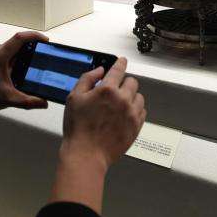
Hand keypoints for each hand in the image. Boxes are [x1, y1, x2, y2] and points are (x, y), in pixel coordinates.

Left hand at [0, 31, 49, 113]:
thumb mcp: (8, 99)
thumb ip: (27, 102)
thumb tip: (43, 102)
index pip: (19, 38)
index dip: (34, 36)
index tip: (45, 40)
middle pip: (19, 41)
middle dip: (34, 42)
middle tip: (46, 49)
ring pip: (15, 47)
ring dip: (28, 50)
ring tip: (40, 56)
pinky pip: (12, 55)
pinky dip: (22, 57)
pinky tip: (29, 67)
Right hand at [48, 57, 145, 213]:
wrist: (86, 154)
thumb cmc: (78, 128)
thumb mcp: (74, 98)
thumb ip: (87, 79)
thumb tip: (99, 70)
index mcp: (107, 90)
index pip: (119, 69)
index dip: (120, 63)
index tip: (122, 61)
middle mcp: (122, 99)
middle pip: (132, 82)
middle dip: (123, 83)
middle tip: (114, 91)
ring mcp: (131, 113)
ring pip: (139, 96)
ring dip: (131, 97)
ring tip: (119, 105)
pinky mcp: (136, 126)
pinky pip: (142, 111)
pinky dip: (135, 110)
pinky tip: (124, 115)